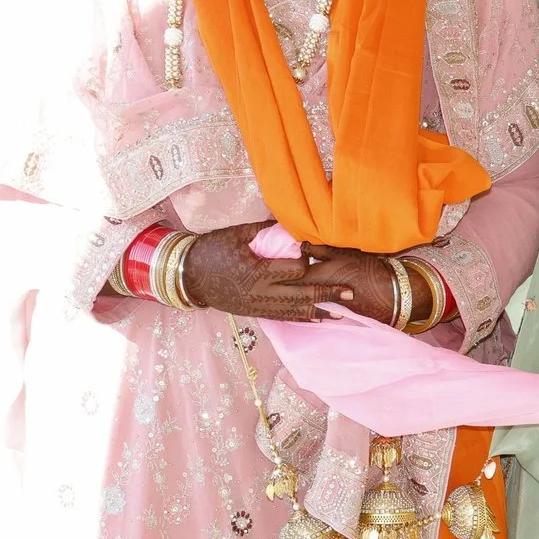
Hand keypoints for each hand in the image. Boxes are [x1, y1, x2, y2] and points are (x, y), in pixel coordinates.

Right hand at [177, 223, 387, 322]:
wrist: (187, 276)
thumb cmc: (211, 249)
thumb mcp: (237, 234)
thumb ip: (265, 229)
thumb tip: (291, 219)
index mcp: (256, 270)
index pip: (294, 269)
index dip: (308, 260)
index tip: (315, 250)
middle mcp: (260, 292)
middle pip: (301, 295)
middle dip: (327, 293)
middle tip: (351, 292)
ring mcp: (258, 305)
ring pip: (294, 311)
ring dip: (319, 312)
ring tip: (342, 314)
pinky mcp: (255, 312)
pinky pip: (282, 317)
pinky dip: (301, 318)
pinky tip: (317, 319)